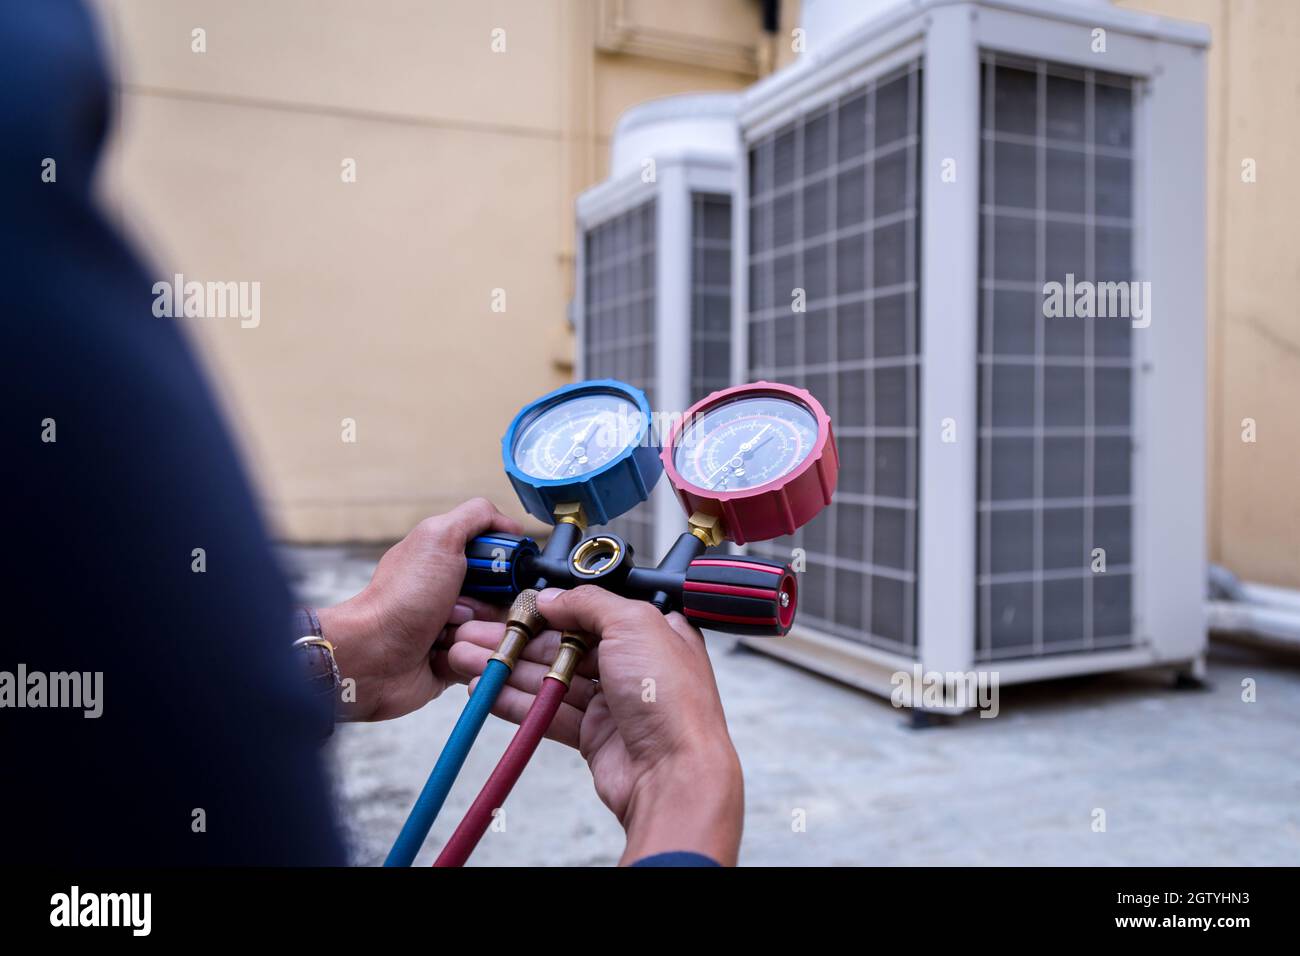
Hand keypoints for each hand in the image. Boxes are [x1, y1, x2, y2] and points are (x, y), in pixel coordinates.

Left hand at [319, 498, 522, 721]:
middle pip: (505, 599)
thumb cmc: (400, 598)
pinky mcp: (453, 661)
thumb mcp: (439, 538)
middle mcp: (452, 593)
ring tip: (442, 634)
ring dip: (474, 633)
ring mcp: (453, 628)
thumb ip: (476, 517)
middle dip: (488, 606)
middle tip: (457, 607)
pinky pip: (483, 661)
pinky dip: (467, 658)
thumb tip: (510, 523)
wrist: (371, 656)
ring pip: (496, 632)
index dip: (506, 570)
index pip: (502, 562)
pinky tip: (439, 654)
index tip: (500, 575)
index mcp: (449, 561)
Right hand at [449, 586, 743, 864]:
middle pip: (565, 644)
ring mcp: (614, 701)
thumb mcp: (634, 624)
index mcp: (653, 631)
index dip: (554, 607)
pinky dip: (518, 702)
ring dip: (508, 669)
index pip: (594, 610)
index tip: (517, 605)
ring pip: (551, 678)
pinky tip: (488, 693)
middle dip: (518, 639)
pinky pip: (549, 713)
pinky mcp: (596, 735)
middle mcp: (635, 664)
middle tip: (475, 635)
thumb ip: (589, 603)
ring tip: (466, 659)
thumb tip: (555, 597)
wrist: (673, 774)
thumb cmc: (672, 699)